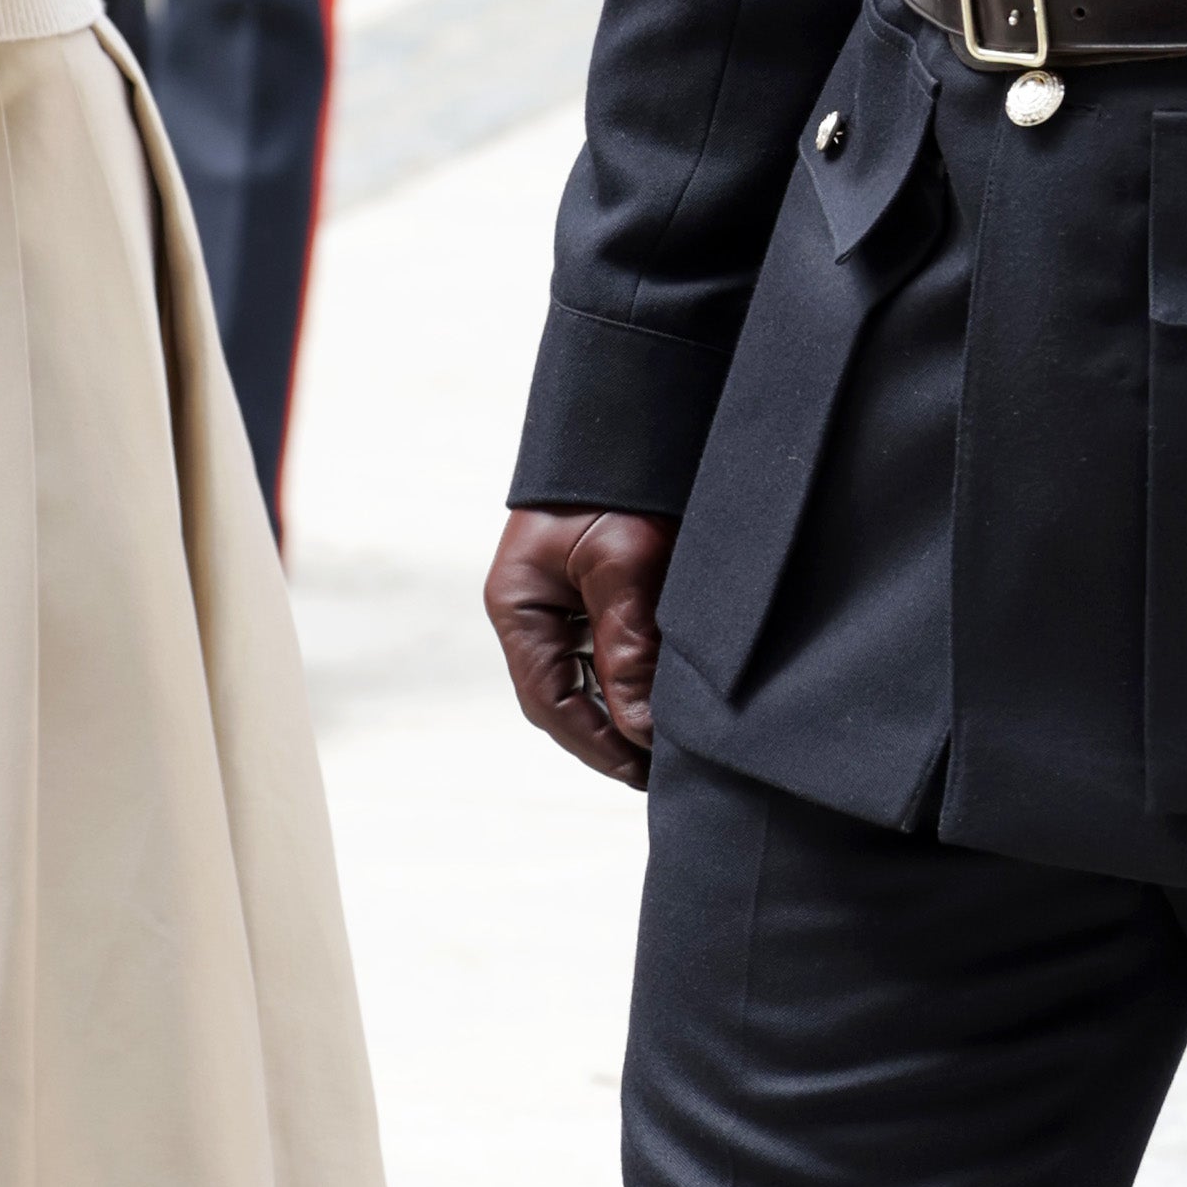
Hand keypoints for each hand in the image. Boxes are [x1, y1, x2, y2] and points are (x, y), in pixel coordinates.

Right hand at [485, 504, 674, 789]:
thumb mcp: (625, 565)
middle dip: (609, 738)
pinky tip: (666, 699)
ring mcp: (559, 599)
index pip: (550, 700)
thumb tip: (643, 732)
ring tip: (669, 747)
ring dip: (622, 712)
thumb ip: (630, 651)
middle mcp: (531, 609)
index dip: (597, 745)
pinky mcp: (593, 587)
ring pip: (586, 678)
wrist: (638, 412)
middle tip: (661, 774)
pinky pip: (606, 651)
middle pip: (563, 697)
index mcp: (517, 605)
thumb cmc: (621, 479)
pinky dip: (632, 679)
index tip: (644, 774)